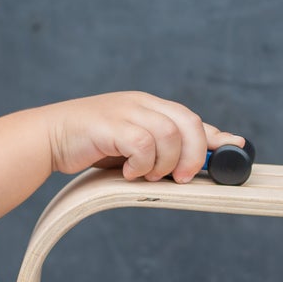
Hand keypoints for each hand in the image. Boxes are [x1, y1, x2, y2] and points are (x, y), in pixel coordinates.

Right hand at [42, 92, 246, 182]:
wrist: (47, 137)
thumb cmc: (91, 146)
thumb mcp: (130, 147)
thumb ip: (158, 151)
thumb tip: (190, 167)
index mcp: (148, 106)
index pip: (189, 117)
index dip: (214, 135)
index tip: (235, 147)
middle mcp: (141, 103)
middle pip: (187, 122)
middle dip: (193, 154)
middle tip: (182, 178)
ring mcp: (126, 111)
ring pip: (169, 134)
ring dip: (164, 163)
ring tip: (147, 176)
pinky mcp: (110, 124)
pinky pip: (143, 143)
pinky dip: (143, 163)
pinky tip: (131, 172)